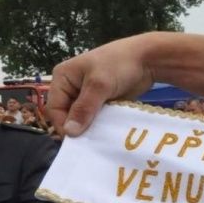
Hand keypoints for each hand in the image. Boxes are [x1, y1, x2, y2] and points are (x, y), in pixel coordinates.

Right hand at [50, 33, 203, 136]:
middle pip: (66, 114)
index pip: (54, 107)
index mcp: (63, 78)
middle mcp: (71, 87)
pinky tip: (106, 135)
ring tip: (98, 140)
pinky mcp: (101, 102)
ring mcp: (86, 95)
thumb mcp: (99, 85)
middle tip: (88, 143)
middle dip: (76, 127)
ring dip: (89, 128)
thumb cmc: (119, 64)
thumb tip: (70, 132)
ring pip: (81, 118)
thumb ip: (84, 108)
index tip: (76, 141)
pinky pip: (95, 118)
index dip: (62, 124)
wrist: (148, 59)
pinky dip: (99, 126)